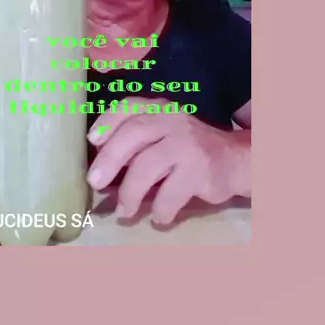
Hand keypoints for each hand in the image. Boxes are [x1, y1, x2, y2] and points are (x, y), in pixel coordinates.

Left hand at [87, 97, 250, 224]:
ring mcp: (187, 143)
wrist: (232, 159)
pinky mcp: (200, 169)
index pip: (128, 106)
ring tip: (123, 210)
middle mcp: (172, 119)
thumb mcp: (161, 135)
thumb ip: (133, 142)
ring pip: (149, 164)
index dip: (107, 121)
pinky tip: (158, 217)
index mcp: (158, 109)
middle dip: (110, 158)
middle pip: (135, 132)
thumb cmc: (185, 149)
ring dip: (130, 191)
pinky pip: (171, 192)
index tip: (91, 141)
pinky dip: (160, 209)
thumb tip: (97, 168)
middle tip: (95, 182)